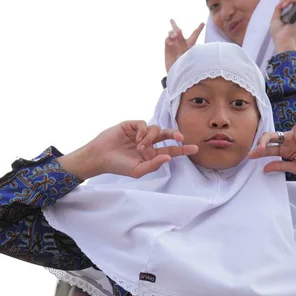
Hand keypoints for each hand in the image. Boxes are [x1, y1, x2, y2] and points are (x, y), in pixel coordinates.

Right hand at [59, 121, 198, 179]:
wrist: (100, 157)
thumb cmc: (118, 166)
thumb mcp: (137, 171)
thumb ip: (153, 165)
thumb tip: (169, 159)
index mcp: (151, 154)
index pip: (171, 151)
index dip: (182, 149)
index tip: (195, 148)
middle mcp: (148, 142)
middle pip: (167, 135)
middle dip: (175, 135)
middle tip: (180, 137)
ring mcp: (140, 133)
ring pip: (155, 129)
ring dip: (151, 137)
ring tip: (140, 146)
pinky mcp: (132, 125)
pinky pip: (144, 124)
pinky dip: (143, 130)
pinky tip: (137, 138)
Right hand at [165, 19, 204, 71]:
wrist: (177, 72)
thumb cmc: (185, 64)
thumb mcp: (186, 51)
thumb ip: (182, 40)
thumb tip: (178, 30)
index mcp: (190, 44)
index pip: (195, 34)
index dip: (199, 29)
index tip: (203, 23)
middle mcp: (181, 43)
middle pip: (178, 31)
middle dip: (174, 25)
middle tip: (171, 20)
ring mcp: (174, 45)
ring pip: (171, 34)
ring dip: (172, 32)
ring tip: (174, 36)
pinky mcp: (167, 49)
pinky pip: (167, 40)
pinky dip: (168, 39)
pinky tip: (170, 41)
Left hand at [248, 121, 295, 174]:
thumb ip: (281, 166)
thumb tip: (264, 168)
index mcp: (285, 150)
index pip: (269, 149)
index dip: (259, 151)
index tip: (250, 155)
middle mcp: (289, 140)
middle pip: (270, 137)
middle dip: (262, 141)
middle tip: (258, 148)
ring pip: (283, 132)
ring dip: (291, 144)